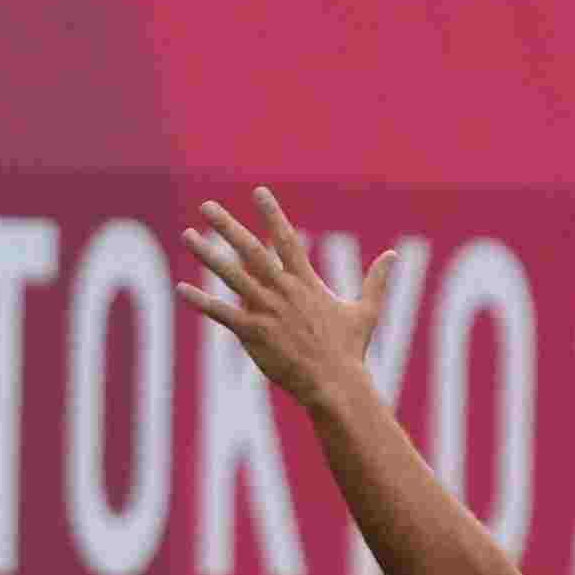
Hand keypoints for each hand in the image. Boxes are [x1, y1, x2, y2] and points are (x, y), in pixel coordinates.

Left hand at [177, 188, 397, 406]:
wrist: (334, 383)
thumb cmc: (350, 351)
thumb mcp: (367, 311)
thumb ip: (376, 281)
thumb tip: (393, 255)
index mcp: (306, 282)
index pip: (286, 239)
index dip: (271, 214)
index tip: (258, 192)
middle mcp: (283, 291)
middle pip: (250, 250)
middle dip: (227, 226)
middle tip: (207, 206)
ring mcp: (266, 311)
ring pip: (231, 276)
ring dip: (207, 255)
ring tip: (187, 236)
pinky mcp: (253, 333)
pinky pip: (222, 314)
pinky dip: (201, 302)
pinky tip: (181, 290)